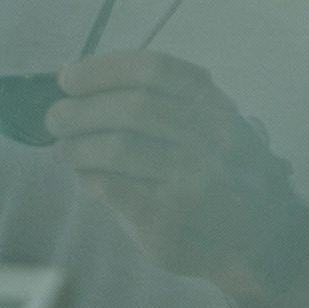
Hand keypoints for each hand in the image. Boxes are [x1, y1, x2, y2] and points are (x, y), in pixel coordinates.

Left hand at [47, 50, 298, 281]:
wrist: (252, 238)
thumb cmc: (213, 176)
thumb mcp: (202, 129)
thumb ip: (153, 110)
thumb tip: (76, 94)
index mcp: (213, 104)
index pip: (154, 69)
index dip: (103, 69)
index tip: (69, 78)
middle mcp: (210, 135)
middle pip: (131, 107)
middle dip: (80, 110)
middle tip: (56, 119)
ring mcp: (195, 174)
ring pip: (117, 147)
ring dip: (79, 147)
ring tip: (70, 151)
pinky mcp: (173, 212)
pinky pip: (112, 186)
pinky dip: (91, 179)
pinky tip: (93, 181)